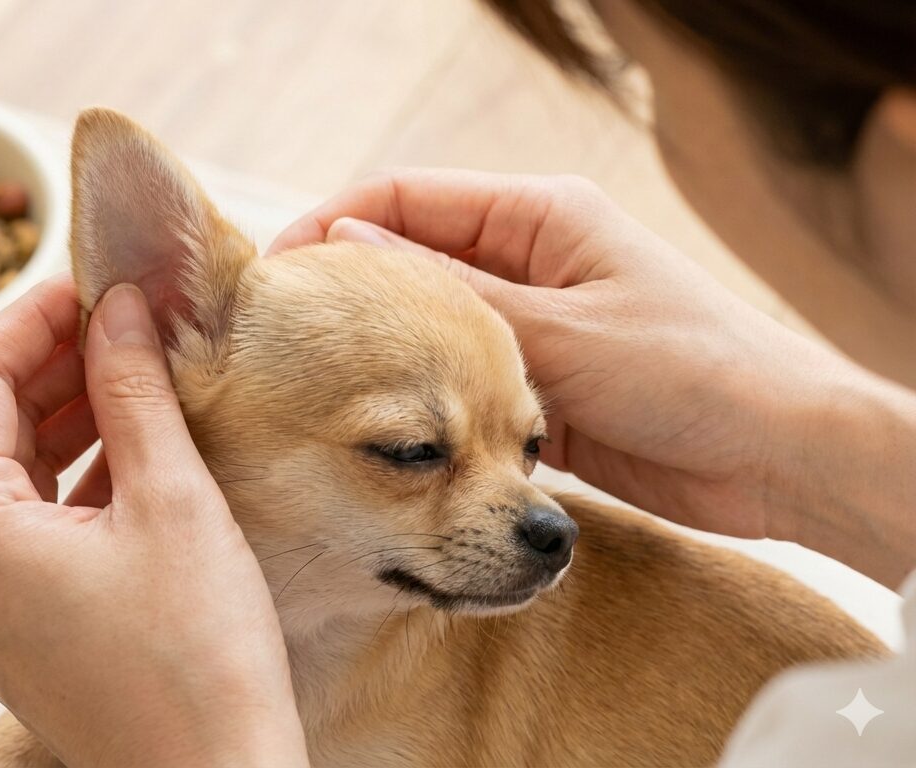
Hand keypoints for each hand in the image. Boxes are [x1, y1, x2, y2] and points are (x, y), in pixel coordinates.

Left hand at [0, 276, 308, 766]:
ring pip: (4, 476)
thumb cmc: (198, 662)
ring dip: (66, 418)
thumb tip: (118, 307)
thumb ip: (133, 390)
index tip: (96, 282)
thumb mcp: (172, 502)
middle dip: (54, 364)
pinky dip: (70, 480)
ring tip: (138, 374)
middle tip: (128, 321)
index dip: (34, 317)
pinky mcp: (10, 630)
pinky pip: (23, 528)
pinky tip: (132, 449)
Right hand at [270, 169, 915, 587]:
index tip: (275, 274)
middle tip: (279, 338)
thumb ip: (452, 293)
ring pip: (430, 329)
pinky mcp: (539, 389)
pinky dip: (427, 404)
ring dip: (385, 355)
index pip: (407, 197)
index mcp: (538, 216)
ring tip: (313, 387)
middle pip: (411, 261)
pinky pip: (461, 384)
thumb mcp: (561, 329)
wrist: (780, 459)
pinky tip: (384, 431)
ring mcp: (532, 327)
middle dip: (347, 294)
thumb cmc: (690, 372)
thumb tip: (348, 244)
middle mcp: (528, 263)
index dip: (333, 224)